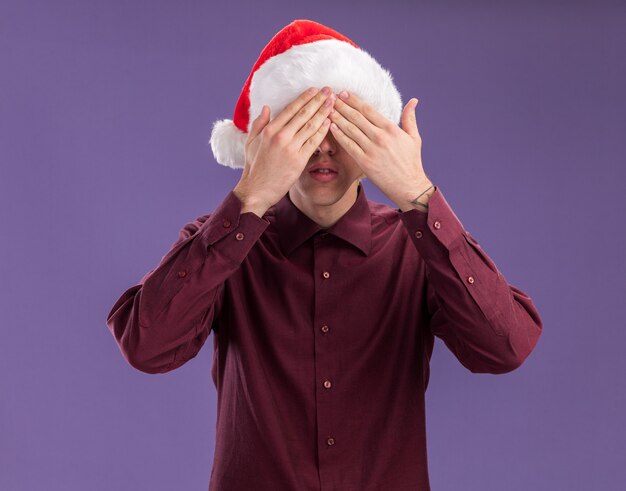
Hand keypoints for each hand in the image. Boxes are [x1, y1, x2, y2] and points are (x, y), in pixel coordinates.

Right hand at [233, 87, 335, 215]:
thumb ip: (259, 124)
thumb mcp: (251, 142)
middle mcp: (280, 136)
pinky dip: (322, 131)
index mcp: (269, 130)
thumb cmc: (254, 167)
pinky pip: (313, 142)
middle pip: (303, 114)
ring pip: (311, 126)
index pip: (290, 109)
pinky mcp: (299, 160)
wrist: (257, 189)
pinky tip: (330, 123)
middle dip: (318, 101)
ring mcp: (290, 148)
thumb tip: (267, 108)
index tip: (314, 90)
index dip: (304, 98)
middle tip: (329, 91)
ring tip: (333, 104)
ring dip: (323, 113)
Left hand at [328, 91, 432, 208]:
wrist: (408, 186)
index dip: (354, 100)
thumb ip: (410, 118)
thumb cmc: (411, 162)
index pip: (368, 110)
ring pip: (350, 130)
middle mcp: (380, 137)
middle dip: (342, 106)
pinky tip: (331, 127)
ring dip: (337, 118)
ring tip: (327, 109)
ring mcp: (371, 149)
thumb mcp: (414, 137)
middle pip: (356, 117)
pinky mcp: (364, 162)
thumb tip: (413, 100)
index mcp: (391, 128)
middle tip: (330, 98)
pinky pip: (348, 146)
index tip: (344, 93)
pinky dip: (339, 135)